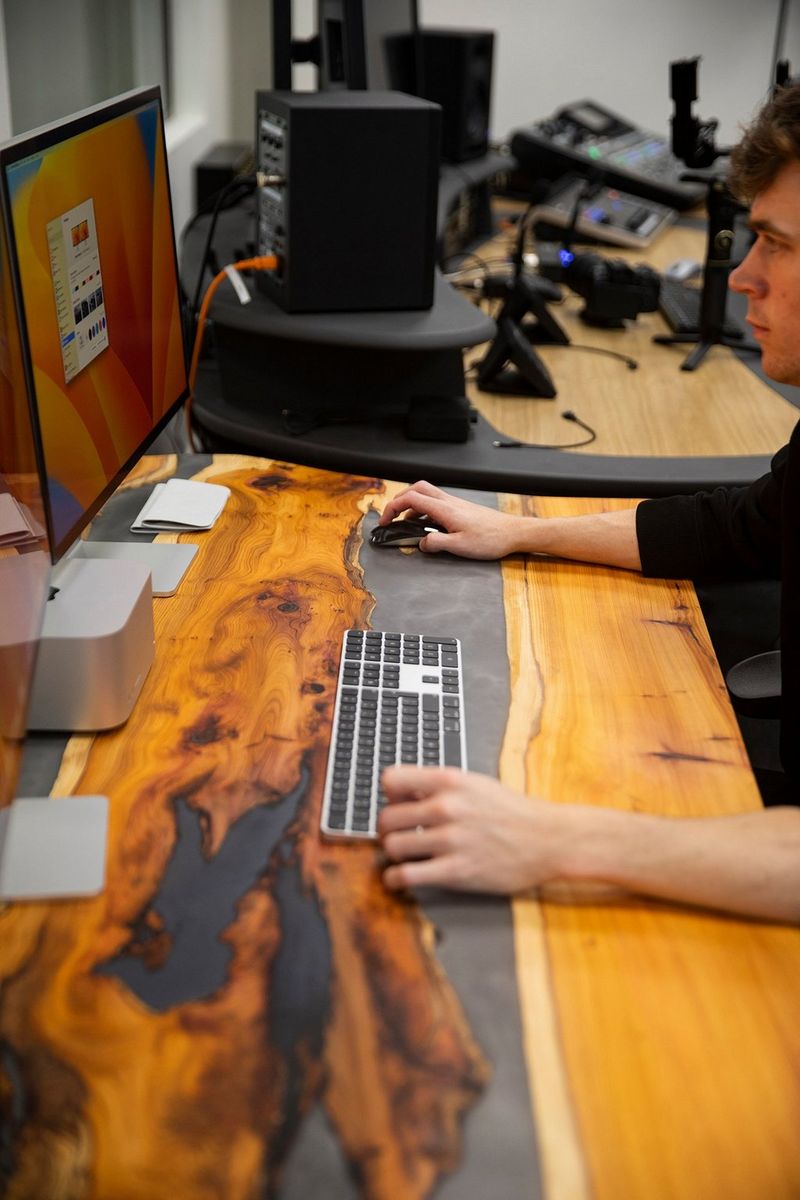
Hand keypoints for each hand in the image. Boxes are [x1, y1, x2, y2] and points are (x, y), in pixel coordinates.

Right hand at [377, 480, 525, 559]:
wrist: (512, 533)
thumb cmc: (490, 539)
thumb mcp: (460, 547)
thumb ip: (436, 544)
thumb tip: (420, 543)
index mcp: (444, 509)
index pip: (410, 498)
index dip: (392, 507)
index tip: (385, 521)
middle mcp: (448, 502)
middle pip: (416, 489)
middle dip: (399, 500)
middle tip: (391, 516)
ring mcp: (455, 503)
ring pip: (426, 495)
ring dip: (411, 505)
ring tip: (406, 523)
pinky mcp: (460, 508)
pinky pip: (436, 503)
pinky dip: (424, 510)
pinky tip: (426, 526)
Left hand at [378, 765, 567, 892]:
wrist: (548, 839)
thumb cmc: (513, 812)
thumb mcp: (475, 784)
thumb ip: (440, 786)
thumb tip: (404, 792)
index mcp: (449, 782)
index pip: (391, 780)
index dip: (389, 795)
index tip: (396, 805)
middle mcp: (446, 808)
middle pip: (386, 818)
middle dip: (387, 829)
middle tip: (397, 836)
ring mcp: (450, 840)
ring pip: (392, 847)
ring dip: (392, 855)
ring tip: (402, 857)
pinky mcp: (455, 872)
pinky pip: (405, 876)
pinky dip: (394, 880)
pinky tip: (398, 879)